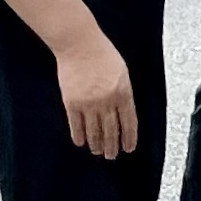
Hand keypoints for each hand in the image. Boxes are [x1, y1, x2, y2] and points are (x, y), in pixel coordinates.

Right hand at [54, 32, 137, 158]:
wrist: (79, 44)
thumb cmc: (102, 53)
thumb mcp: (122, 72)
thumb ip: (123, 92)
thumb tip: (123, 111)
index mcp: (123, 92)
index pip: (129, 122)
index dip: (129, 137)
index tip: (129, 148)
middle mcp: (107, 101)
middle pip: (111, 130)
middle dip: (112, 145)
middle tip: (112, 156)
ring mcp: (88, 103)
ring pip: (94, 131)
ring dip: (96, 144)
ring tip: (98, 152)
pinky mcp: (72, 103)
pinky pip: (76, 125)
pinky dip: (79, 136)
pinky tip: (81, 143)